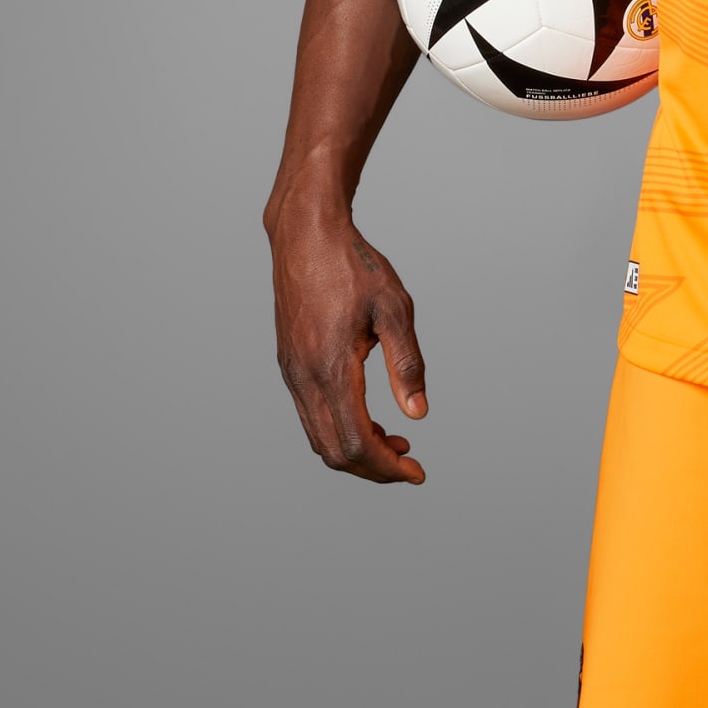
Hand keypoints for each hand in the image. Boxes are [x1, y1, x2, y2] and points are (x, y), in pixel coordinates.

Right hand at [268, 201, 428, 484]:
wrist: (305, 235)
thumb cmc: (353, 265)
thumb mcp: (394, 308)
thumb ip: (406, 363)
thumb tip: (418, 414)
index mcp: (331, 367)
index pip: (355, 442)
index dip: (387, 467)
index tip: (416, 472)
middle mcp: (304, 377)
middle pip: (334, 451)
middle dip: (373, 467)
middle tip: (409, 462)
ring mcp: (292, 373)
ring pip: (319, 437)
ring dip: (356, 450)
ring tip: (394, 441)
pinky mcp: (289, 364)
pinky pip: (311, 415)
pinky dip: (339, 429)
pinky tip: (367, 416)